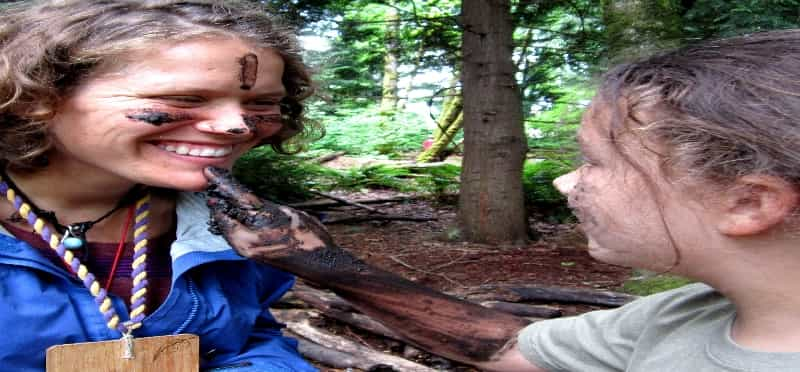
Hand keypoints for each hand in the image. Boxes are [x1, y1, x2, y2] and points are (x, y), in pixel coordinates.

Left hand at [203, 166, 334, 259]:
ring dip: (223, 209)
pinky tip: (233, 212)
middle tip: (212, 180)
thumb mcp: (285, 213)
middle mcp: (245, 241)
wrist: (321, 263)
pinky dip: (232, 221)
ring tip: (220, 193)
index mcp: (255, 227)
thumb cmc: (309, 236)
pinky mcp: (250, 254)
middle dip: (219, 197)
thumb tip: (242, 198)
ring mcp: (246, 250)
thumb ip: (262, 206)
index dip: (222, 183)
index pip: (235, 199)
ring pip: (227, 225)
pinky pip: (234, 234)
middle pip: (225, 213)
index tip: (209, 171)